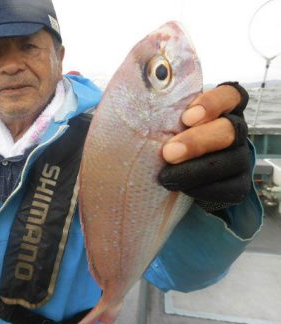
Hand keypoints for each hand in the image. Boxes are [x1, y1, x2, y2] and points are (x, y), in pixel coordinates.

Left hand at [158, 82, 250, 209]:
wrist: (177, 177)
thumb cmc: (165, 139)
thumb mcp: (163, 122)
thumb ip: (158, 108)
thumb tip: (130, 86)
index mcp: (221, 107)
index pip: (229, 95)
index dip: (212, 104)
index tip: (187, 118)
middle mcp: (235, 129)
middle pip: (229, 130)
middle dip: (197, 142)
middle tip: (169, 153)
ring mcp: (241, 157)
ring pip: (231, 161)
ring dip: (196, 170)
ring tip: (167, 176)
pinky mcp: (239, 184)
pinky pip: (229, 188)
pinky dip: (204, 190)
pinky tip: (182, 190)